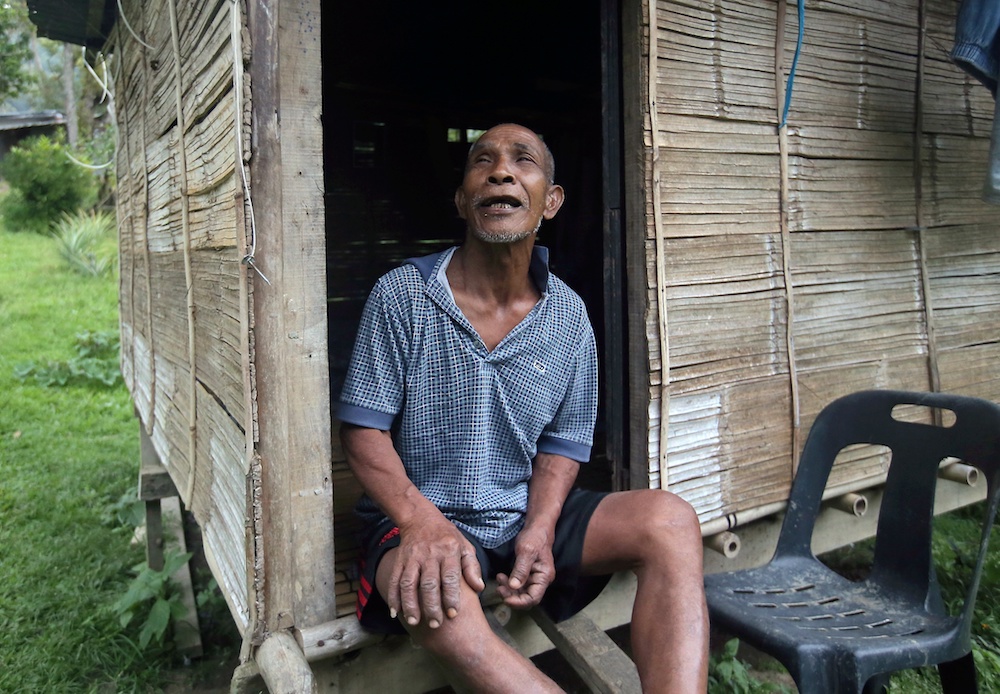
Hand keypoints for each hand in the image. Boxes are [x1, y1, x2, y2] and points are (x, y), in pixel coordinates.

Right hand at [385, 512, 484, 628]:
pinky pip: (395, 579)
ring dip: (410, 604)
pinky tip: (395, 612)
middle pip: (429, 583)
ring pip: (409, 583)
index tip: (452, 614)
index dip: (451, 596)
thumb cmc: (447, 537)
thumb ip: (472, 567)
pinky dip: (393, 596)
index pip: (450, 577)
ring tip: (414, 622)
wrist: (421, 519)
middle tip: (435, 624)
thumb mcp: (465, 546)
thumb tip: (479, 588)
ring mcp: (412, 558)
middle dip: (431, 606)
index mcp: (449, 551)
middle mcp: (430, 555)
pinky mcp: (400, 560)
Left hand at [495, 524, 554, 609]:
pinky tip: (502, 577)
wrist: (537, 528)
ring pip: (522, 593)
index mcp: (544, 576)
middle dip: (512, 596)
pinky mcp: (529, 575)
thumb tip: (513, 586)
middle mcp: (542, 580)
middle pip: (527, 598)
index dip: (519, 602)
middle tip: (499, 588)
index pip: (533, 598)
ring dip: (509, 590)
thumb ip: (520, 570)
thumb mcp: (526, 551)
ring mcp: (535, 578)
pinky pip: (519, 585)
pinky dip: (510, 584)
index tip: (505, 599)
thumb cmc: (534, 537)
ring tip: (499, 580)